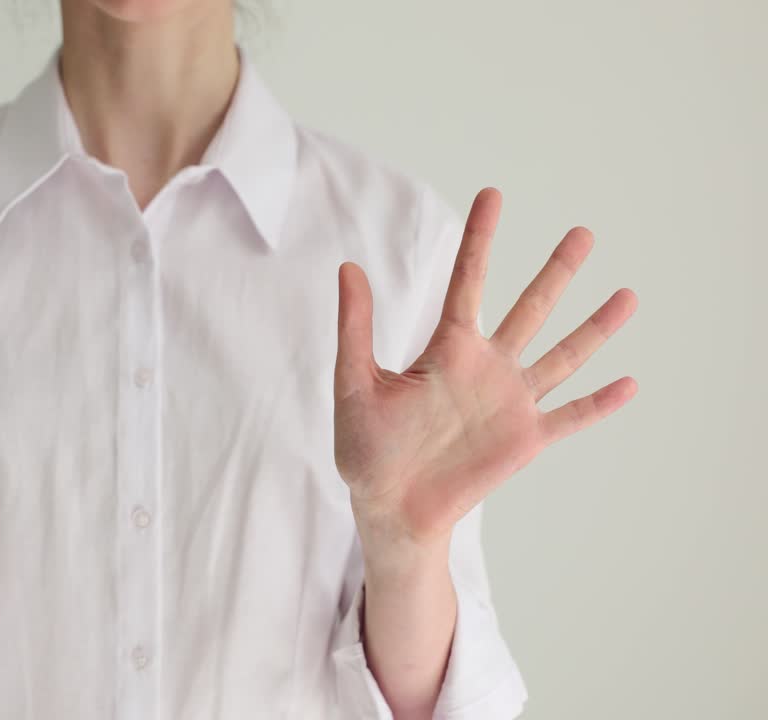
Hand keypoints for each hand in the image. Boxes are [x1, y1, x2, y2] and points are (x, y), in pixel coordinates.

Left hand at [333, 188, 636, 558]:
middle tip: (583, 233)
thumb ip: (355, 328)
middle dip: (557, 272)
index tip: (493, 195)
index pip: (469, 282)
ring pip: (562, 355)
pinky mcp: (524, 440)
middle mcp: (486, 367)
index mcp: (447, 349)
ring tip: (628, 295)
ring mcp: (510, 402)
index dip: (481, 238)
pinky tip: (630, 382)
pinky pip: (571, 417)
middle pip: (530, 309)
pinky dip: (600, 403)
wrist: (389, 507)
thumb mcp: (354, 383)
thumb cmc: (365, 448)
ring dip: (594, 328)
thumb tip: (348, 267)